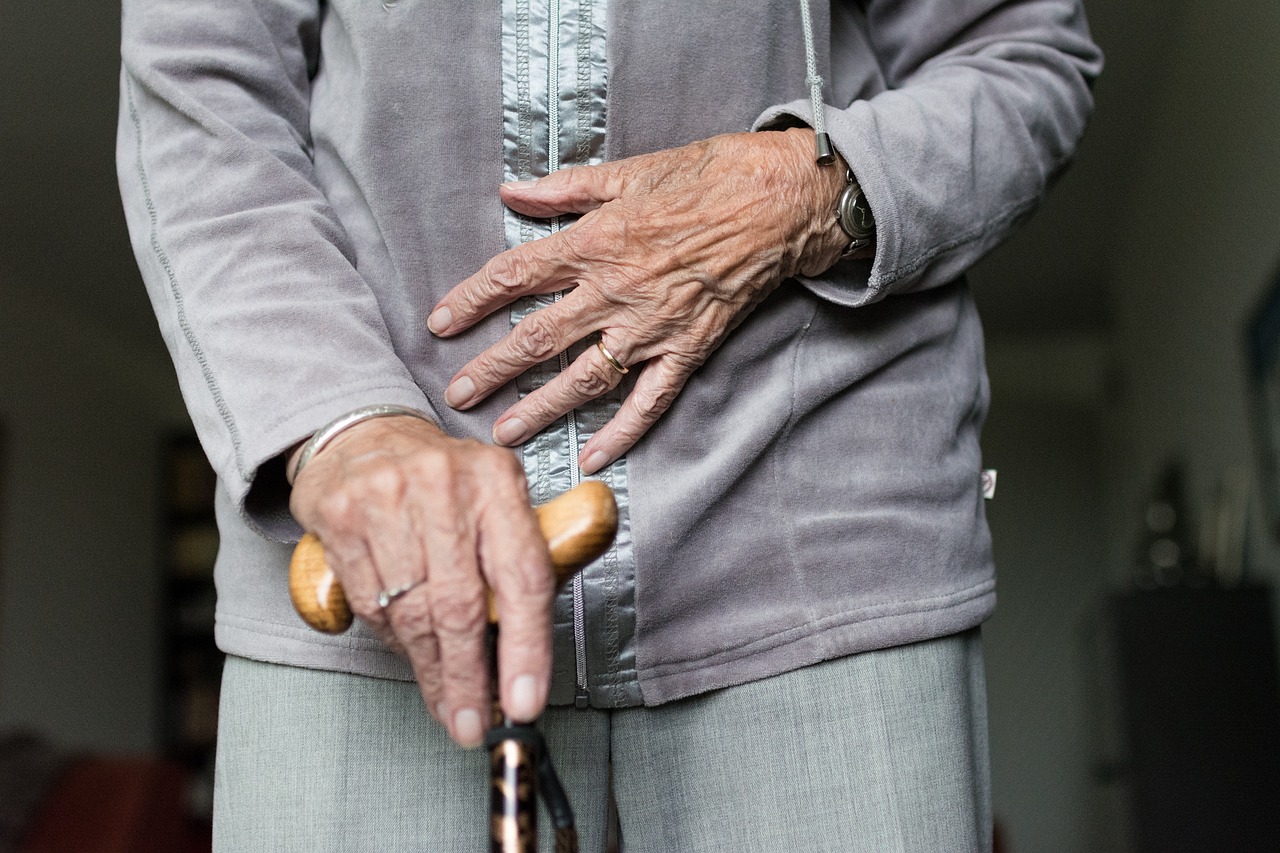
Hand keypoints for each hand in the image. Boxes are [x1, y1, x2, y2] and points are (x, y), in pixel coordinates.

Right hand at [288, 415, 555, 747]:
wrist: (364, 435)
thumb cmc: (446, 486)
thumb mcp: (501, 501)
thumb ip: (533, 557)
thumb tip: (544, 640)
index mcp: (498, 480)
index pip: (523, 575)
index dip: (526, 646)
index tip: (523, 702)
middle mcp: (444, 483)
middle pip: (460, 606)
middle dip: (468, 678)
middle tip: (472, 724)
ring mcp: (386, 496)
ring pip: (410, 613)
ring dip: (430, 669)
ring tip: (446, 701)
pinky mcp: (339, 515)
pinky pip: (367, 604)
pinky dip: (389, 640)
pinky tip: (407, 651)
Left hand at [428, 128, 850, 473]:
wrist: (781, 202)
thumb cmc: (709, 176)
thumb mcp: (630, 170)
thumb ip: (565, 188)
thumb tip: (510, 192)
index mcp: (596, 240)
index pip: (515, 274)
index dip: (472, 300)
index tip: (440, 322)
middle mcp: (616, 290)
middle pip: (538, 337)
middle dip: (491, 368)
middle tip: (455, 394)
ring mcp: (653, 327)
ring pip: (585, 378)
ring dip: (541, 408)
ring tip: (504, 433)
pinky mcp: (688, 351)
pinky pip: (649, 401)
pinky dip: (621, 433)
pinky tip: (592, 458)